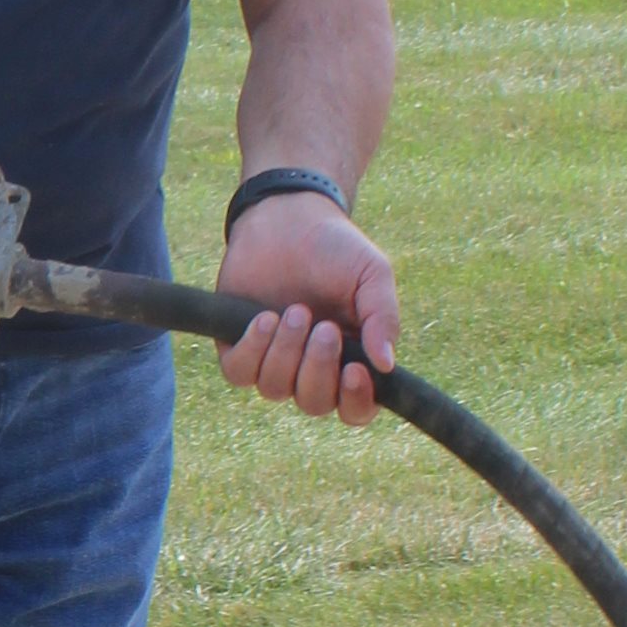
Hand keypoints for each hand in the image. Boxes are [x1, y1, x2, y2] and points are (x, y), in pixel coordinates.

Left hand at [216, 193, 398, 424]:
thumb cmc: (337, 249)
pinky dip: (253, 349)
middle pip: (315, 404)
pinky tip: (265, 318)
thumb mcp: (373, 275)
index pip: (357, 409)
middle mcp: (312, 369)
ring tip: (295, 311)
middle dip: (318, 368)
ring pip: (276, 389)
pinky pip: (239, 374)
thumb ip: (384, 318)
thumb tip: (387, 365)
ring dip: (286, 353)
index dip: (356, 402)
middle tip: (324, 327)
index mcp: (352, 360)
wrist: (288, 217)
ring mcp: (274, 362)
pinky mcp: (239, 348)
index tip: (355, 371)